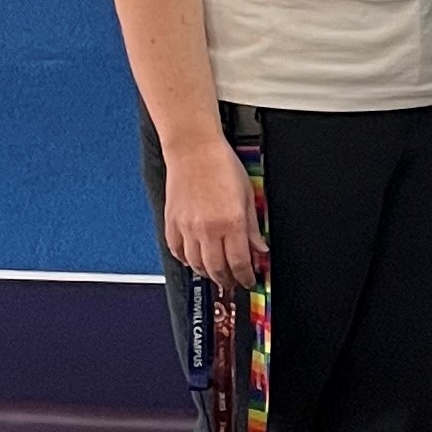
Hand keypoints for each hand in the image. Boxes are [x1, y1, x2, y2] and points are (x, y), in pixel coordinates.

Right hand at [163, 135, 265, 289]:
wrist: (194, 149)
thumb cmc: (221, 165)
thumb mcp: (248, 195)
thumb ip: (253, 227)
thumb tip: (260, 248)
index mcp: (231, 222)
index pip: (239, 263)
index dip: (245, 277)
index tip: (249, 280)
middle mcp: (207, 228)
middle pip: (217, 269)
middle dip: (227, 280)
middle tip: (233, 282)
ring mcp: (187, 227)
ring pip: (195, 265)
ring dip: (207, 273)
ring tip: (216, 272)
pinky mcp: (171, 222)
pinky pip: (176, 251)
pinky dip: (185, 260)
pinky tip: (194, 259)